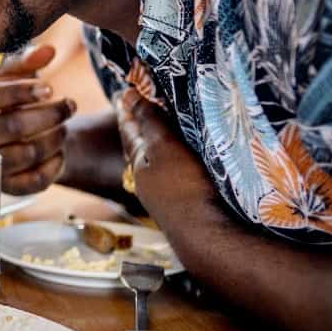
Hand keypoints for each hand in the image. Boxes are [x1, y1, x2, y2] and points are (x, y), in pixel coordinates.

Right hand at [0, 44, 76, 194]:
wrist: (8, 139)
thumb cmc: (7, 102)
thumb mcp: (11, 77)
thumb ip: (27, 61)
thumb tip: (48, 51)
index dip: (19, 91)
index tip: (49, 88)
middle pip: (12, 126)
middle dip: (49, 114)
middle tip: (71, 104)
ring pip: (29, 152)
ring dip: (56, 136)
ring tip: (65, 125)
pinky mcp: (6, 187)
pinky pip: (36, 180)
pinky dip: (55, 164)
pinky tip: (59, 150)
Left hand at [114, 88, 216, 222]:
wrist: (206, 237)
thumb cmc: (183, 187)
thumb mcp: (164, 147)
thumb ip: (149, 123)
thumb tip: (130, 97)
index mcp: (138, 164)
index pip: (129, 131)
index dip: (128, 112)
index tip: (124, 94)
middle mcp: (146, 180)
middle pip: (140, 148)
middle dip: (139, 129)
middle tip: (137, 110)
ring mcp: (163, 196)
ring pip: (155, 163)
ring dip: (156, 146)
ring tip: (160, 131)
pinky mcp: (183, 206)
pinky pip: (172, 175)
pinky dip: (172, 162)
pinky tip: (182, 162)